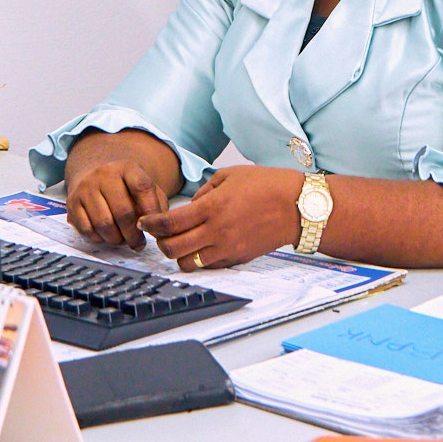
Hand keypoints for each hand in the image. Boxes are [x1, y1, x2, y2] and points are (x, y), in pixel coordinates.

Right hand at [65, 158, 168, 249]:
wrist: (94, 176)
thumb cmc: (125, 187)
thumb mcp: (144, 187)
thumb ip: (156, 205)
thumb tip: (157, 229)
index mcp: (127, 167)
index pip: (142, 187)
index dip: (150, 211)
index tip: (154, 227)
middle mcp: (104, 174)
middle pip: (123, 211)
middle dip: (133, 234)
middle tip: (138, 244)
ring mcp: (86, 187)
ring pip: (104, 223)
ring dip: (116, 239)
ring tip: (123, 240)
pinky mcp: (72, 202)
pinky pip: (87, 229)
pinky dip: (99, 239)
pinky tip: (106, 236)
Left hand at [140, 166, 304, 269]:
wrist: (297, 207)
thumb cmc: (267, 185)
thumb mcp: (231, 175)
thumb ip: (204, 190)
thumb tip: (190, 206)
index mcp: (213, 207)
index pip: (170, 223)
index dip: (151, 224)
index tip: (145, 222)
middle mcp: (217, 231)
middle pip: (173, 249)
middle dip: (160, 243)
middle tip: (161, 234)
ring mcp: (227, 249)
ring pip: (188, 264)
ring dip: (179, 255)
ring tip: (182, 242)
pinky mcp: (237, 259)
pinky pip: (209, 266)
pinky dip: (200, 258)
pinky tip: (204, 245)